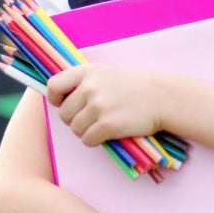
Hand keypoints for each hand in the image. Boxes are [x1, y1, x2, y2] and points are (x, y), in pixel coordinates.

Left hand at [46, 64, 162, 145]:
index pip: (53, 86)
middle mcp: (89, 87)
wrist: (160, 97)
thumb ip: (81, 83)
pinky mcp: (108, 124)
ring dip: (85, 131)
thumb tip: (58, 99)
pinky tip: (107, 133)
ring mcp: (98, 106)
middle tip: (91, 117)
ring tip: (101, 124)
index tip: (64, 103)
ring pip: (75, 129)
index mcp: (85, 72)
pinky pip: (87, 140)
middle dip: (74, 120)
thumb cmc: (130, 87)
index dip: (55, 99)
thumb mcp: (103, 74)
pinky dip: (95, 140)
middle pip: (63, 114)